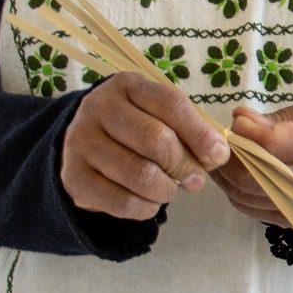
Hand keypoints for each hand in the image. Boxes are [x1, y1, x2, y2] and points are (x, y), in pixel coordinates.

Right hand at [60, 72, 229, 221]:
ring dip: (166, 190)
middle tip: (196, 180)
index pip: (170, 105)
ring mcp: (81, 142)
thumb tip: (216, 155)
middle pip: (156, 141)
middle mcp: (99, 108)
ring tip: (170, 190)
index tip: (218, 155)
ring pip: (141, 175)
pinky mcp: (74, 177)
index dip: (200, 133)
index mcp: (126, 85)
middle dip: (185, 165)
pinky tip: (149, 201)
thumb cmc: (134, 127)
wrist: (83, 145)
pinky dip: (146, 207)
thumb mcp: (158, 115)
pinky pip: (122, 202)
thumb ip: (189, 129)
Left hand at [214, 97, 292, 220]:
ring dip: (227, 179)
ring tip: (221, 159)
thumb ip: (276, 120)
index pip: (271, 145)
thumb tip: (239, 119)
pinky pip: (257, 212)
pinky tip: (235, 179)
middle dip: (228, 159)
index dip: (245, 134)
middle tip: (219, 143)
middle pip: (255, 175)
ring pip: (250, 197)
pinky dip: (239, 195)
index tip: (237, 123)